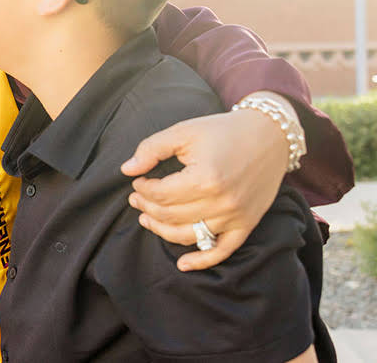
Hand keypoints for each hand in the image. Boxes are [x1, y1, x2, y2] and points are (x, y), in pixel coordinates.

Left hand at [120, 106, 290, 270]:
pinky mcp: (247, 224)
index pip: (160, 194)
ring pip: (188, 235)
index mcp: (205, 178)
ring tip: (147, 218)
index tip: (138, 181)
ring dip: (161, 230)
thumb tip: (126, 170)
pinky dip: (202, 260)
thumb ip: (151, 149)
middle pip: (170, 216)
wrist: (270, 136)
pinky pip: (222, 251)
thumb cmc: (223, 131)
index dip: (142, 189)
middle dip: (147, 207)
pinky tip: (183, 264)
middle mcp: (222, 202)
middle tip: (136, 198)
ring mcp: (236, 216)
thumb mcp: (183, 131)